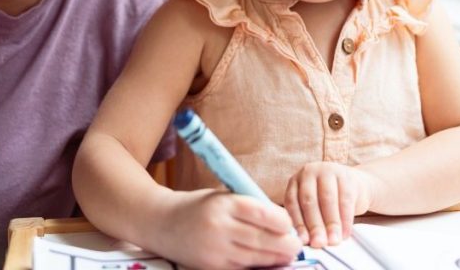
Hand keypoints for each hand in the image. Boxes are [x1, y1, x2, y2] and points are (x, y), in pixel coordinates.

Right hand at [152, 188, 302, 269]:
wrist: (162, 223)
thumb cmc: (199, 206)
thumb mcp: (222, 196)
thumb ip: (248, 207)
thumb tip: (282, 224)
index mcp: (223, 204)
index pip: (263, 214)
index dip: (282, 221)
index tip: (289, 224)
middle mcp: (219, 227)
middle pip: (262, 240)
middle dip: (285, 245)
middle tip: (296, 245)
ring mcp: (214, 250)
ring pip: (255, 258)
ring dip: (275, 259)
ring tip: (287, 255)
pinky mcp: (211, 267)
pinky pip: (242, 269)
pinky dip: (257, 267)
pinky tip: (267, 263)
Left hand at [284, 162, 373, 247]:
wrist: (354, 185)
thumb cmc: (329, 200)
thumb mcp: (313, 206)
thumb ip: (307, 219)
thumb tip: (305, 242)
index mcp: (295, 181)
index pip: (293, 203)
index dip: (298, 223)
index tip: (303, 241)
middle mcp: (309, 172)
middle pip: (309, 201)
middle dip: (314, 226)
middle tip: (319, 243)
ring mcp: (328, 171)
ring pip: (327, 200)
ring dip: (331, 224)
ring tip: (333, 241)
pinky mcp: (347, 176)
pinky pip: (345, 200)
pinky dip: (345, 220)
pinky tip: (345, 233)